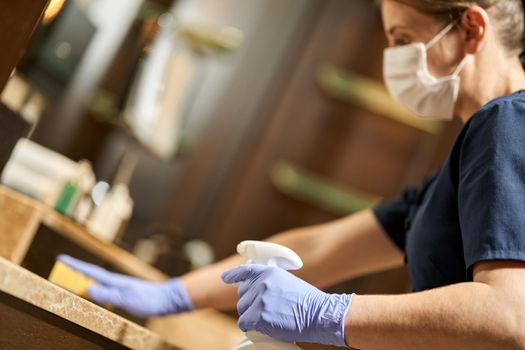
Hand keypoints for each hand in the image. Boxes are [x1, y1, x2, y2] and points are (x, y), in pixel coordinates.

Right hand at [57, 255, 193, 317]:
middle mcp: (116, 281)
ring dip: (84, 277)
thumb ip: (108, 294)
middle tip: (60, 266)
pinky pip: (105, 287)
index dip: (75, 265)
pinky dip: (95, 286)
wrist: (167, 299)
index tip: (60, 258)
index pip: (90, 271)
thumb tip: (87, 288)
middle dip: (76, 270)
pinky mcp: (126, 292)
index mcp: (114, 281)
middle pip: (92, 274)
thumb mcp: (126, 299)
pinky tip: (96, 289)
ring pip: (98, 280)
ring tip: (72, 277)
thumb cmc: (148, 300)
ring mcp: (121, 286)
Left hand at [222, 264, 352, 346]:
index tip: (225, 278)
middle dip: (251, 304)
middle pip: (242, 296)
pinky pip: (244, 323)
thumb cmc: (306, 301)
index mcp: (269, 272)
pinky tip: (264, 326)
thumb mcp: (286, 282)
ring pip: (242, 311)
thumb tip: (254, 290)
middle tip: (268, 310)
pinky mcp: (259, 315)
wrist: (318, 314)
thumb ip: (269, 282)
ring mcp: (260, 299)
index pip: (245, 271)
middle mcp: (262, 283)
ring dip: (252, 316)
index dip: (233, 275)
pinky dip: (251, 327)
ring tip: (270, 317)